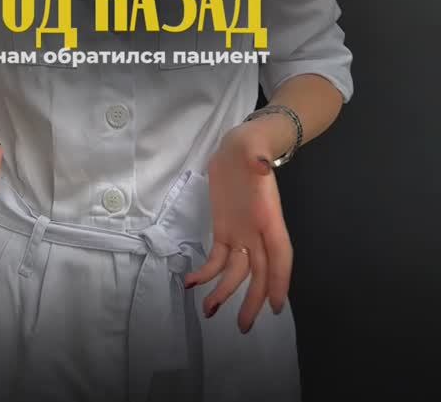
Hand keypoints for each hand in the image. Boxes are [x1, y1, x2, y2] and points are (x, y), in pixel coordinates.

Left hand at [183, 125, 292, 332]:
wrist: (240, 146)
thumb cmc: (251, 148)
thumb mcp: (254, 148)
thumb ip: (258, 157)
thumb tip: (260, 163)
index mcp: (270, 217)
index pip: (280, 254)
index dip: (280, 280)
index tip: (277, 306)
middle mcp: (259, 232)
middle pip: (260, 272)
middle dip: (253, 300)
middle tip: (242, 326)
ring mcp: (242, 234)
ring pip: (238, 272)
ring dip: (226, 293)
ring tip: (208, 311)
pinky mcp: (225, 231)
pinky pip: (218, 258)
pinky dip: (207, 273)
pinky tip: (192, 282)